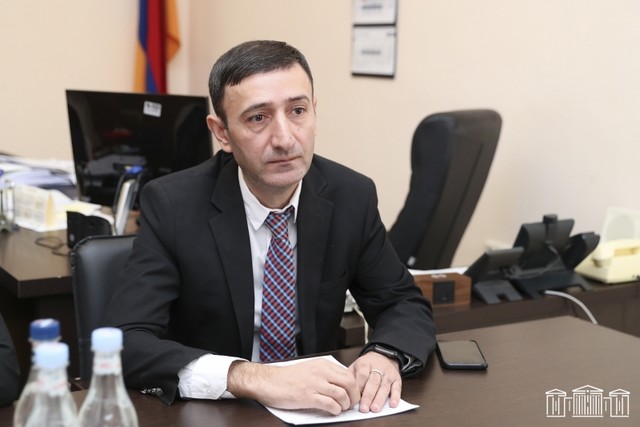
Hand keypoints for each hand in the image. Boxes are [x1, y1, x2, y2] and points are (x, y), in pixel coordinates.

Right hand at [227, 358, 359, 414]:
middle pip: (349, 383)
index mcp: (323, 364)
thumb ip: (326, 374)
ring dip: (346, 404)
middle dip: (354, 396)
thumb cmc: (288, 378)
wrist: (269, 382)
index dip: (355, 386)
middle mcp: (321, 372)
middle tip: (352, 404)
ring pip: (342, 394)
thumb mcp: (310, 368)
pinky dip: (336, 410)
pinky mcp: (307, 396)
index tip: (354, 394)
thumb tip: (342, 385)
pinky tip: (334, 411)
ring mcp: (314, 384)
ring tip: (342, 408)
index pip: (348, 374)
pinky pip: (329, 404)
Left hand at [349, 351, 401, 412]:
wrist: (384, 356)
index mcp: (365, 364)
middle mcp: (378, 368)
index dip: (358, 388)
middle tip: (364, 408)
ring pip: (384, 386)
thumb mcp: (356, 366)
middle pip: (373, 382)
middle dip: (368, 396)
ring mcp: (389, 373)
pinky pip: (397, 388)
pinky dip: (395, 397)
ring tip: (375, 409)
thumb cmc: (367, 365)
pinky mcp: (397, 379)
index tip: (354, 399)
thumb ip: (351, 377)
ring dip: (379, 399)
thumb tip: (345, 392)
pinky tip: (392, 404)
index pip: (362, 376)